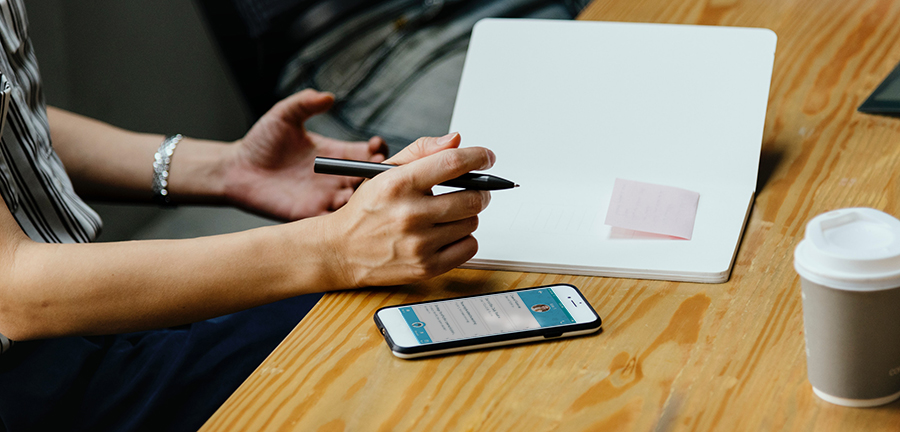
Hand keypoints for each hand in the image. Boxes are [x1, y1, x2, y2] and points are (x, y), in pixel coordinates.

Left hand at [223, 89, 386, 219]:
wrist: (237, 170)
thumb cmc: (260, 141)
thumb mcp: (284, 115)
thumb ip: (305, 103)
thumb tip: (328, 96)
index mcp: (335, 153)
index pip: (367, 153)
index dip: (378, 150)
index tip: (377, 146)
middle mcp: (335, 177)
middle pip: (369, 179)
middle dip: (378, 175)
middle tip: (378, 170)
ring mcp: (325, 197)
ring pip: (357, 201)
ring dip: (365, 198)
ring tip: (363, 189)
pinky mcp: (311, 214)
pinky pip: (335, 221)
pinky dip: (346, 218)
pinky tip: (348, 209)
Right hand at [319, 132, 494, 287]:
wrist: (341, 251)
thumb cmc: (367, 209)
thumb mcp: (385, 172)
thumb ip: (422, 151)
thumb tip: (457, 140)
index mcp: (398, 184)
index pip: (452, 163)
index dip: (478, 157)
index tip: (486, 157)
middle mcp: (409, 214)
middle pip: (472, 198)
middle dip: (480, 191)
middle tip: (474, 190)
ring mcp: (419, 244)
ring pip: (472, 222)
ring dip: (467, 216)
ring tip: (448, 215)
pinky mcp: (426, 267)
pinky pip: (469, 248)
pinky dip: (464, 239)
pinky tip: (447, 234)